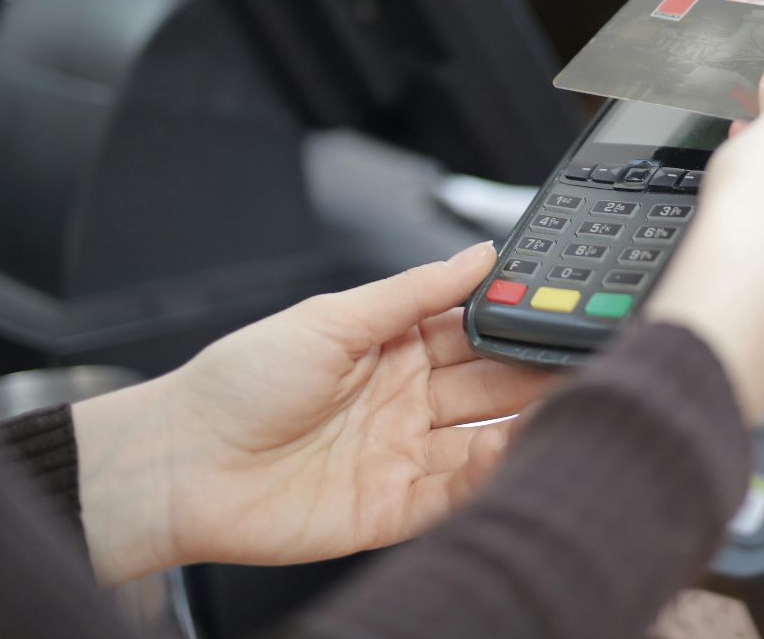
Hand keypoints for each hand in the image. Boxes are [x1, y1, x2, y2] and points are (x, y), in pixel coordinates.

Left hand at [72, 244, 552, 583]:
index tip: (558, 306)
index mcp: (393, 349)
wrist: (182, 465)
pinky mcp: (395, 510)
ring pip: (485, 438)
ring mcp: (403, 456)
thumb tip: (479, 254)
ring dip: (525, 423)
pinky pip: (457, 493)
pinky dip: (490, 475)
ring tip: (562, 404)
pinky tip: (514, 451)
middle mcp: (406, 402)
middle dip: (535, 369)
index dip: (515, 319)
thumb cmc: (238, 383)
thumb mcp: (332, 317)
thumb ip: (414, 291)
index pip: (474, 330)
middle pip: (491, 385)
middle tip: (581, 357)